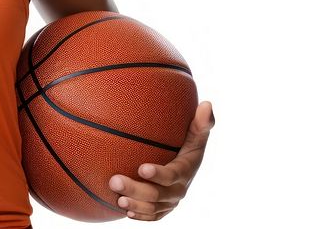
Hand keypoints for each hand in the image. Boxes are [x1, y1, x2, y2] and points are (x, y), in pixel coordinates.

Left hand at [108, 100, 214, 220]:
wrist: (182, 162)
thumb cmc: (186, 143)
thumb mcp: (195, 134)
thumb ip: (201, 122)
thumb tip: (207, 104)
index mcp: (186, 170)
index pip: (173, 175)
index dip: (159, 174)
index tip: (142, 168)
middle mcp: (179, 188)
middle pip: (158, 195)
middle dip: (137, 190)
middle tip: (114, 180)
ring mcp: (170, 201)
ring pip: (153, 208)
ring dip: (136, 205)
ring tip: (118, 199)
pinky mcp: (163, 208)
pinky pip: (153, 216)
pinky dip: (141, 216)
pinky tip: (126, 212)